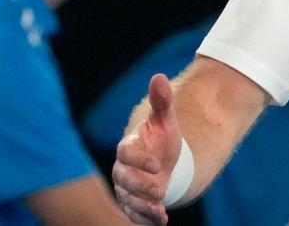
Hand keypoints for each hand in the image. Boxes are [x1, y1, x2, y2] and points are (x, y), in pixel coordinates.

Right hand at [112, 74, 180, 224]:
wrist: (165, 160)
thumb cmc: (163, 138)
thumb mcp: (166, 120)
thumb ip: (162, 101)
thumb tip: (159, 76)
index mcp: (128, 147)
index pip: (124, 154)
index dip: (138, 160)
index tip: (157, 165)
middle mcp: (122, 169)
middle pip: (123, 180)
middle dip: (140, 186)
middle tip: (159, 190)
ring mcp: (126, 188)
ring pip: (127, 199)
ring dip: (142, 205)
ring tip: (160, 207)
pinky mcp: (133, 203)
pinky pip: (133, 213)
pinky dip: (145, 217)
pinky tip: (161, 220)